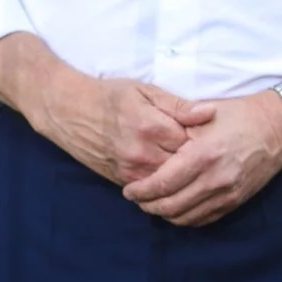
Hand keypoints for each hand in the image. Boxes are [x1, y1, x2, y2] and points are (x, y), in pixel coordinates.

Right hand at [30, 71, 214, 187]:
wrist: (69, 112)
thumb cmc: (110, 96)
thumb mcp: (146, 91)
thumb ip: (179, 105)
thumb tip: (210, 112)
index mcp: (151, 127)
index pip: (194, 142)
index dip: (206, 140)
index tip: (212, 135)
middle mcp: (141, 153)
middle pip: (184, 165)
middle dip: (197, 161)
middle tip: (207, 153)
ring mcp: (130, 170)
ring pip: (170, 182)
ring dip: (183, 175)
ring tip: (193, 165)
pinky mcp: (121, 180)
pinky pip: (152, 190)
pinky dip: (165, 184)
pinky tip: (174, 175)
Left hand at [121, 94, 281, 227]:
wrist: (279, 127)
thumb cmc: (238, 116)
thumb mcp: (203, 116)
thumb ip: (175, 135)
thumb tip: (148, 156)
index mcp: (203, 155)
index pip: (162, 184)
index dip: (140, 191)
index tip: (129, 190)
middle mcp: (215, 179)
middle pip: (169, 206)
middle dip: (147, 205)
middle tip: (137, 198)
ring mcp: (227, 193)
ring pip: (184, 218)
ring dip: (164, 214)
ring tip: (155, 203)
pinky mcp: (236, 201)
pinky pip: (203, 219)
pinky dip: (185, 218)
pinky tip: (177, 207)